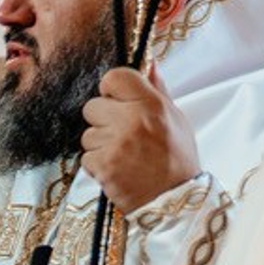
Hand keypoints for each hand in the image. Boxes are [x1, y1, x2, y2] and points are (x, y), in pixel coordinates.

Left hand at [81, 66, 197, 212]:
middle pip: (92, 106)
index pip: (113, 77)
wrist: (175, 200)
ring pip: (87, 134)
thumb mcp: (176, 119)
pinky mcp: (103, 166)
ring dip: (100, 144)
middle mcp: (132, 120)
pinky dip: (98, 164)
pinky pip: (86, 157)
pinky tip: (117, 168)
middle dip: (103, 120)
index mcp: (151, 104)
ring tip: (123, 155)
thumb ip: (158, 90)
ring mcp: (116, 144)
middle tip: (123, 134)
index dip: (111, 89)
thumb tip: (149, 64)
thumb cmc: (177, 159)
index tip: (117, 99)